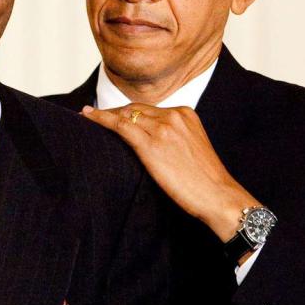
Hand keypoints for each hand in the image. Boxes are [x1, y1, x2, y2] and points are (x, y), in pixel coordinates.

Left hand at [82, 103, 256, 242]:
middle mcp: (174, 116)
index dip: (128, 112)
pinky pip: (120, 126)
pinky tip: (89, 118)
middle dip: (114, 112)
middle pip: (135, 109)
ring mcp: (163, 128)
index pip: (149, 109)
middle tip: (95, 117)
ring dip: (104, 115)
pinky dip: (102, 120)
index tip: (113, 115)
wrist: (217, 195)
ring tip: (87, 117)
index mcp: (185, 114)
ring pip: (125, 115)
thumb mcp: (191, 148)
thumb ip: (173, 137)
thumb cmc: (205, 180)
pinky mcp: (152, 144)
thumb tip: (151, 142)